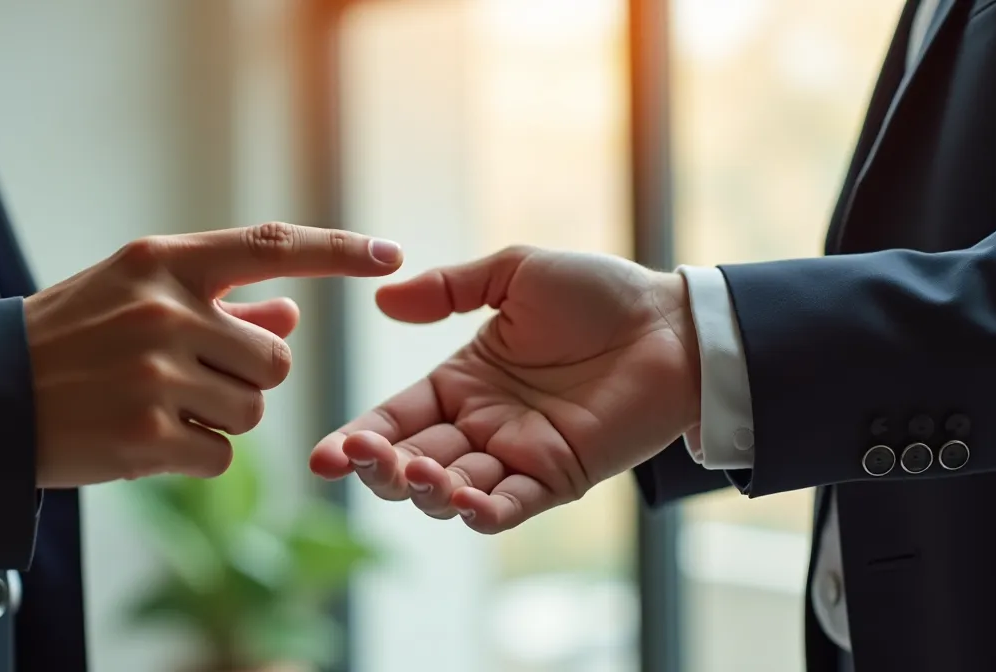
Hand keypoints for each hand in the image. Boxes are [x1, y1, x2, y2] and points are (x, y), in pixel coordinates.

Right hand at [26, 222, 402, 487]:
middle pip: (274, 360)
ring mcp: (154, 373)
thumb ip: (215, 303)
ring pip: (252, 410)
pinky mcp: (145, 435)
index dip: (338, 251)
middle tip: (190, 380)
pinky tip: (144, 439)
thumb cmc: (64, 339)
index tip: (391, 256)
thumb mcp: (131, 297)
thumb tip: (289, 315)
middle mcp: (164, 310)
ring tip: (158, 407)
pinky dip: (194, 455)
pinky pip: (219, 454)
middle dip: (248, 378)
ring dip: (221, 418)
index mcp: (163, 263)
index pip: (271, 245)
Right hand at [309, 246, 698, 532]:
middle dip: (380, 469)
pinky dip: (482, 512)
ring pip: (451, 491)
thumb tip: (382, 300)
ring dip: (425, 489)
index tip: (323, 458)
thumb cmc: (599, 294)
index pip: (394, 418)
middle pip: (410, 463)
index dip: (357, 439)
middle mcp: (480, 425)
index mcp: (461, 382)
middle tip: (366, 458)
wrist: (672, 324)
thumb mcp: (514, 274)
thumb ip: (449, 289)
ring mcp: (517, 456)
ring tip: (418, 471)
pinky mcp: (557, 477)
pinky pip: (510, 507)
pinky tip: (462, 502)